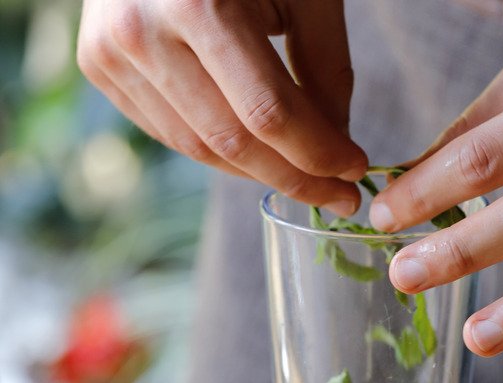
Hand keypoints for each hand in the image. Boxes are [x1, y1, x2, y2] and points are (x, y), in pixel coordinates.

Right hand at [77, 0, 367, 216]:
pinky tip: (255, 152)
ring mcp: (110, 53)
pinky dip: (219, 152)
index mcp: (199, 4)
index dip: (318, 155)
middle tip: (337, 195)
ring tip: (302, 175)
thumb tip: (335, 145)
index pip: (269, 113)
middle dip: (294, 178)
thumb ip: (326, 69)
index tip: (355, 173)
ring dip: (258, 172)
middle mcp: (142, 33)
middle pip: (231, 142)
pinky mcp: (99, 65)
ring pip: (197, 149)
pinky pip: (169, 132)